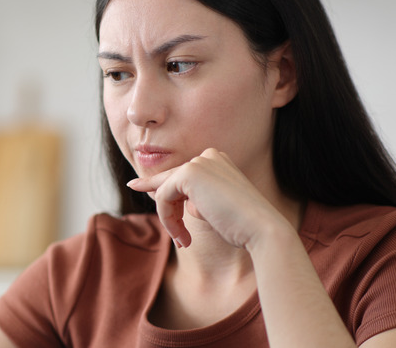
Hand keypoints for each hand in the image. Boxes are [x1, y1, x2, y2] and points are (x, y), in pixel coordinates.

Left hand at [127, 148, 286, 250]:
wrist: (260, 229)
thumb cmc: (241, 225)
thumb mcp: (212, 208)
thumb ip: (191, 197)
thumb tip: (161, 193)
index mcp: (217, 160)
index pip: (180, 173)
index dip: (158, 185)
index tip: (134, 186)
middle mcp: (208, 156)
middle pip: (170, 180)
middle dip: (167, 210)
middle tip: (178, 238)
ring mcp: (199, 162)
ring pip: (165, 190)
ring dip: (169, 219)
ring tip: (184, 240)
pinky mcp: (189, 173)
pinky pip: (163, 196)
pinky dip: (168, 218)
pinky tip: (182, 235)